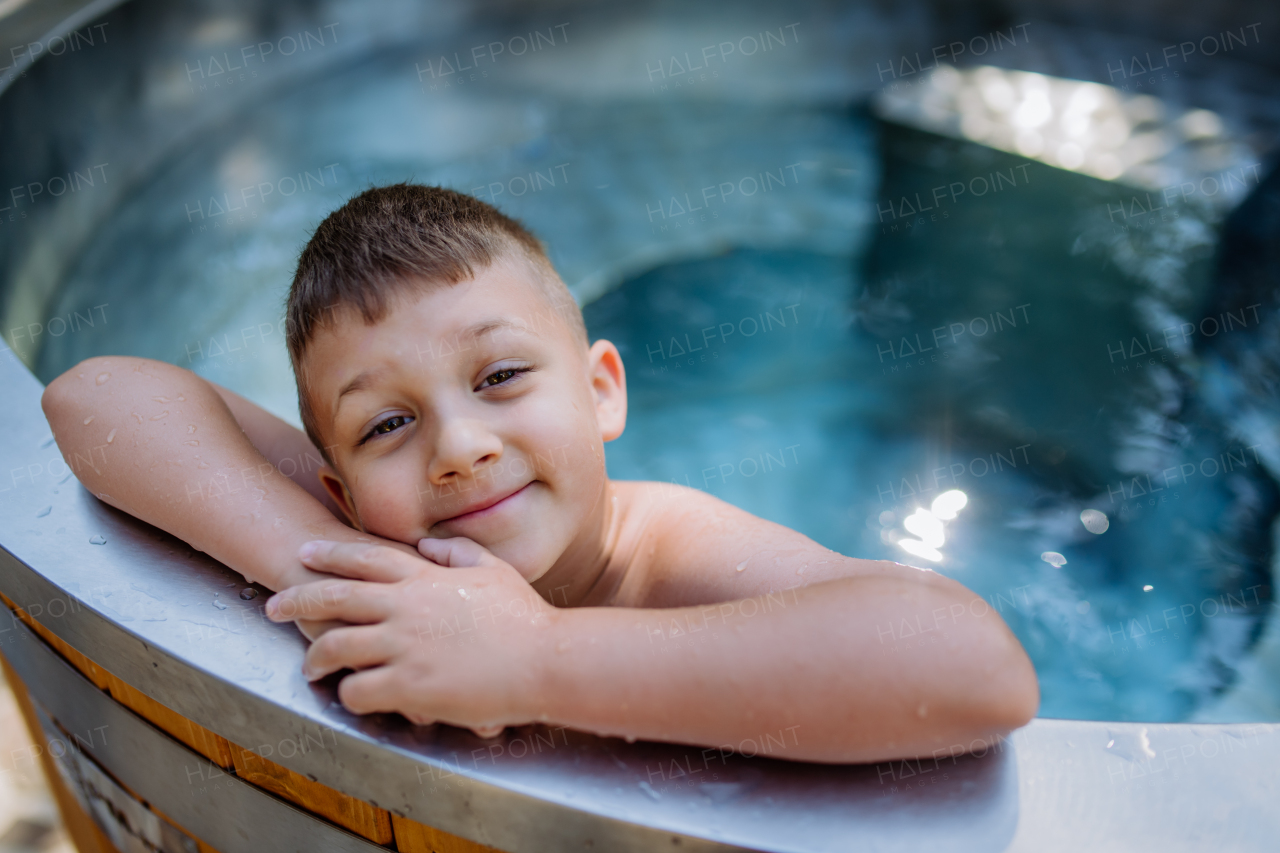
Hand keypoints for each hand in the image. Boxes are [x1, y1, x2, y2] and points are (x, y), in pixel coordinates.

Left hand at [265, 537, 556, 738]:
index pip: (364, 558)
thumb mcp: (494, 570)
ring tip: (310, 666)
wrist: (546, 660)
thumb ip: (456, 552)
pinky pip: (357, 690)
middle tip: (272, 605)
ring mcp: (404, 646)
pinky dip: (349, 693)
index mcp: (425, 579)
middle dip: (297, 600)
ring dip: (316, 656)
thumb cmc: (525, 618)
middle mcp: (406, 607)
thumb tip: (428, 546)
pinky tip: (351, 696)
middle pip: (334, 598)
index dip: (330, 555)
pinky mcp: (408, 686)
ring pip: (336, 647)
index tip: (304, 554)